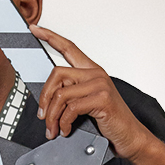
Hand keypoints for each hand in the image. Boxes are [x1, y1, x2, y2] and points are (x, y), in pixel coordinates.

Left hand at [31, 26, 152, 160]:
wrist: (130, 136)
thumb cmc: (109, 120)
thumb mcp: (87, 102)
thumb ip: (70, 94)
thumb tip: (46, 100)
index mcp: (91, 71)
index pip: (68, 47)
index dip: (50, 37)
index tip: (35, 29)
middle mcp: (96, 74)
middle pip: (56, 74)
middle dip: (45, 97)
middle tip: (43, 116)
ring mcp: (100, 84)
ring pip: (61, 94)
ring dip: (52, 116)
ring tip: (53, 128)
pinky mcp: (102, 98)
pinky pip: (71, 108)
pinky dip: (64, 122)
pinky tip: (65, 130)